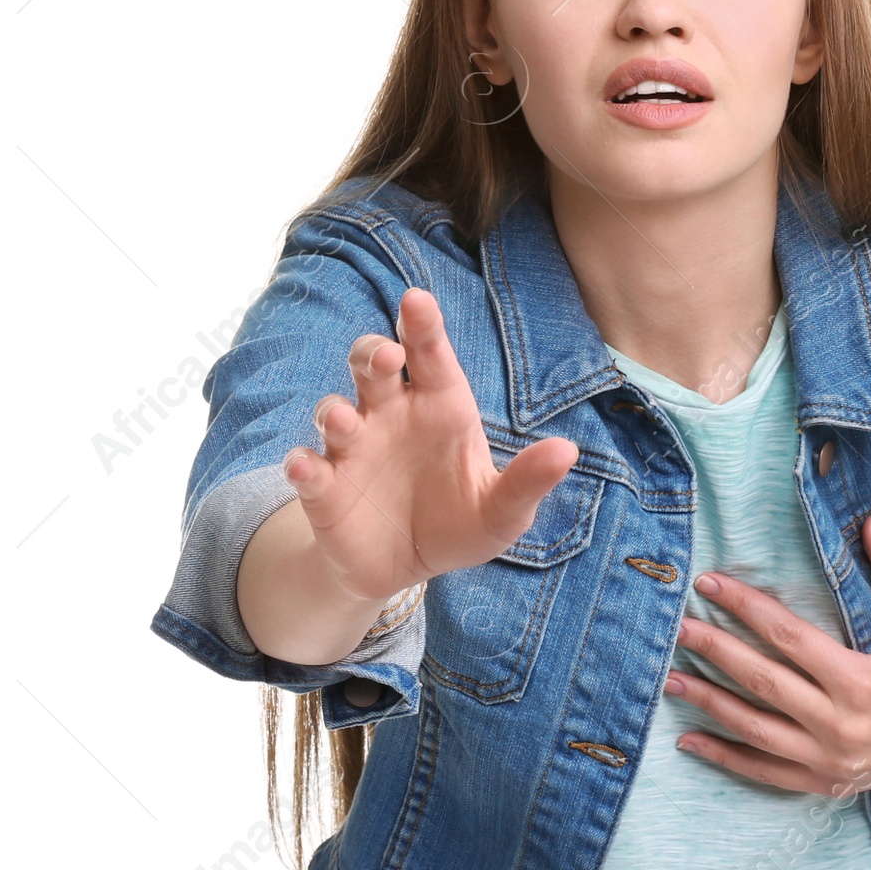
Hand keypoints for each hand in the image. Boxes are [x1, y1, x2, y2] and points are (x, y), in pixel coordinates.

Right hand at [280, 287, 578, 605]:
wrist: (408, 569)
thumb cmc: (461, 523)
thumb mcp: (503, 511)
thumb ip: (528, 480)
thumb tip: (567, 451)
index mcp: (440, 406)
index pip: (430, 354)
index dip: (421, 326)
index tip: (417, 300)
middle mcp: (391, 415)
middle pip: (373, 365)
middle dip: (374, 353)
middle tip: (389, 358)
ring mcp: (354, 449)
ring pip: (335, 410)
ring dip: (337, 412)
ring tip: (347, 421)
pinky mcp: (324, 489)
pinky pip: (306, 468)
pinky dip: (302, 466)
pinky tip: (306, 469)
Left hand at [665, 514, 870, 794]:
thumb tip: (868, 522)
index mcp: (862, 679)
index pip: (787, 636)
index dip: (745, 607)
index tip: (711, 584)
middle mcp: (841, 724)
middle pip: (762, 681)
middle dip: (714, 651)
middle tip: (677, 627)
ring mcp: (833, 759)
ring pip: (755, 730)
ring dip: (709, 704)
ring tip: (670, 680)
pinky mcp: (829, 781)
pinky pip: (767, 773)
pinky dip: (726, 758)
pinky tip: (691, 739)